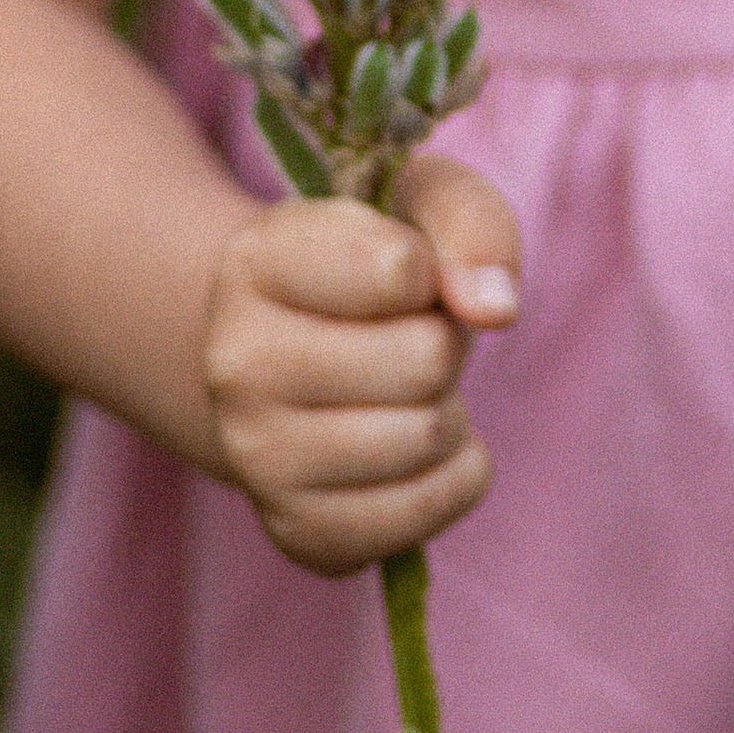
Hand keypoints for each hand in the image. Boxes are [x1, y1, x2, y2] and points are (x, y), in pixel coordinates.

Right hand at [200, 153, 521, 574]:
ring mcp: (257, 457)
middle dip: (448, 341)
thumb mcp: (419, 202)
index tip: (407, 271)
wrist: (294, 353)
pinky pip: (422, 515)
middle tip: (412, 335)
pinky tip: (418, 446)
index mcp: (257, 261)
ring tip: (406, 389)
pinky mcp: (296, 530)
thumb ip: (469, 222)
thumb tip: (496, 308)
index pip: (400, 270)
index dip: (434, 269)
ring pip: (426, 438)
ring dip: (449, 407)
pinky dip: (454, 477)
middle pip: (426, 360)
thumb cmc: (372, 262)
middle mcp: (237, 363)